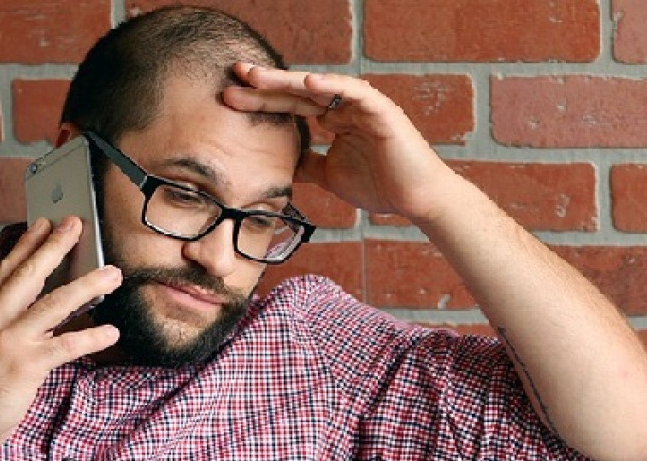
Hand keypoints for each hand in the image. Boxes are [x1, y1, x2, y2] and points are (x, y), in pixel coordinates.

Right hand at [0, 217, 121, 460]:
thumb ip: (1, 329)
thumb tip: (35, 317)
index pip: (5, 271)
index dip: (26, 245)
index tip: (43, 223)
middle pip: (29, 275)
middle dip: (55, 247)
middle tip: (77, 224)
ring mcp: (8, 342)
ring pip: (54, 304)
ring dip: (87, 286)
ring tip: (112, 274)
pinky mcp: (25, 366)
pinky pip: (66, 346)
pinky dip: (92, 336)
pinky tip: (112, 332)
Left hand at [222, 64, 462, 224]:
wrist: (417, 200)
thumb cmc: (381, 187)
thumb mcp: (331, 176)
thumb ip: (308, 166)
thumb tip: (283, 166)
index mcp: (335, 119)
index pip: (291, 106)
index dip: (262, 101)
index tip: (229, 99)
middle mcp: (346, 107)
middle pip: (298, 92)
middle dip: (265, 84)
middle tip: (234, 74)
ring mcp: (363, 106)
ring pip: (320, 87)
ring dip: (288, 81)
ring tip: (258, 77)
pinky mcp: (381, 110)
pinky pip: (353, 92)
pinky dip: (332, 87)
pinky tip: (307, 84)